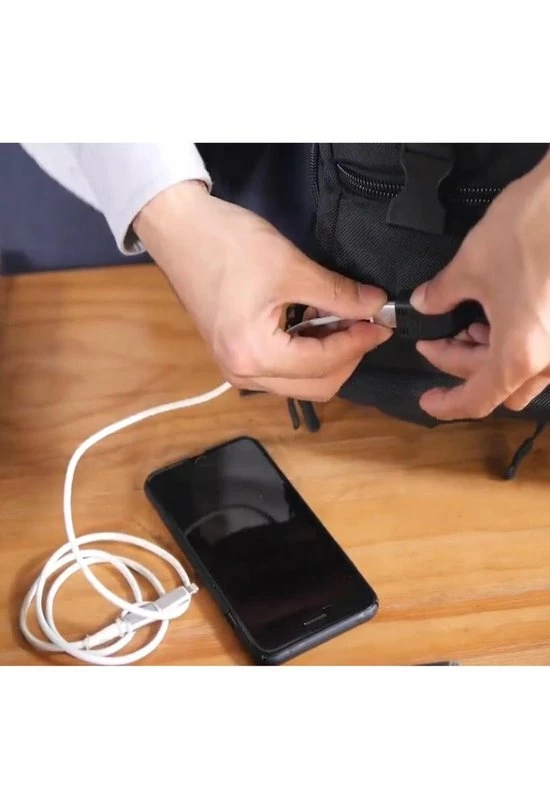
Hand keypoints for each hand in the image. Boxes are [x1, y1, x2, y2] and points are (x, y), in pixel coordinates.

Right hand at [134, 181, 390, 400]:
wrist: (179, 230)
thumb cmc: (229, 245)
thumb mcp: (292, 267)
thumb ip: (339, 294)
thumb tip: (377, 306)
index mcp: (254, 355)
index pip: (325, 364)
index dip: (360, 342)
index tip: (383, 321)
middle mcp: (244, 374)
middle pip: (316, 386)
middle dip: (347, 356)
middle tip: (367, 323)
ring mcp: (237, 369)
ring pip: (301, 382)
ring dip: (328, 356)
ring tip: (343, 319)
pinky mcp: (235, 356)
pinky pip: (283, 369)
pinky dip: (306, 352)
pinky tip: (316, 323)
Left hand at [410, 150, 549, 419]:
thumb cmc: (533, 228)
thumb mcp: (471, 265)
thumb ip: (442, 294)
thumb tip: (427, 302)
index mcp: (521, 354)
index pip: (477, 399)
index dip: (447, 404)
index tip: (427, 399)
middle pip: (497, 384)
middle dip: (461, 365)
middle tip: (434, 342)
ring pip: (522, 371)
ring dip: (489, 356)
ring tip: (466, 326)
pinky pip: (541, 351)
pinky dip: (515, 342)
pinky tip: (498, 314)